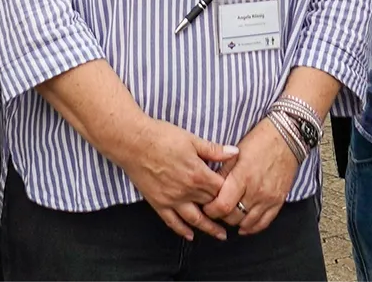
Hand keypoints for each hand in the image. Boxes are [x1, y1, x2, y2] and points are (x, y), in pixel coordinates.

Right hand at [112, 115, 237, 240]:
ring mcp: (172, 199)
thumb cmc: (162, 137)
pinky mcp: (158, 203)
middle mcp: (187, 191)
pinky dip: (182, 230)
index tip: (238, 195)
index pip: (221, 189)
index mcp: (198, 174)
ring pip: (195, 219)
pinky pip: (172, 221)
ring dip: (209, 228)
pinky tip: (190, 235)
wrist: (133, 142)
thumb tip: (235, 152)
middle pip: (211, 204)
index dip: (231, 192)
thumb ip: (214, 150)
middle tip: (234, 217)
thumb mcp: (192, 139)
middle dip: (223, 210)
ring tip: (221, 235)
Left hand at [203, 121, 298, 237]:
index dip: (211, 210)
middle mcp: (257, 190)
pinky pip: (264, 222)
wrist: (288, 138)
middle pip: (233, 217)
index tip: (207, 206)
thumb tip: (210, 188)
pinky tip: (244, 226)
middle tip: (216, 209)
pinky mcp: (279, 201)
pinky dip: (252, 227)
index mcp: (243, 176)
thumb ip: (223, 172)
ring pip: (247, 222)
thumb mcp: (236, 152)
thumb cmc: (260, 141)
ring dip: (235, 221)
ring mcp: (269, 198)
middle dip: (221, 216)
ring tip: (229, 215)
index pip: (223, 206)